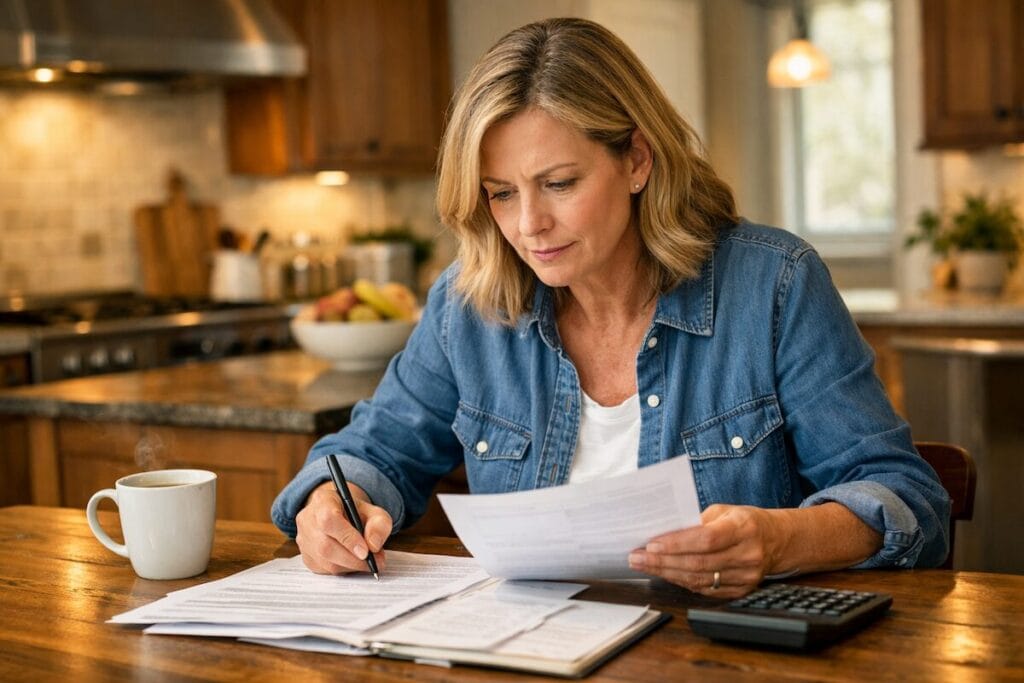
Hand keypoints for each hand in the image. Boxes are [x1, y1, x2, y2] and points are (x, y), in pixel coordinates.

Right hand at [295, 480, 392, 574]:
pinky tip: (354, 562)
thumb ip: (379, 525)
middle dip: (354, 559)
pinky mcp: (306, 557)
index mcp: (323, 500)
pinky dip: (344, 569)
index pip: (329, 519)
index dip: (347, 538)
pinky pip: (324, 570)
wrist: (341, 514)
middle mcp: (308, 519)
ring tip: (368, 561)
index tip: (366, 551)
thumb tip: (373, 546)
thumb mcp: (374, 512)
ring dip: (351, 566)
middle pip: (326, 545)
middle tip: (375, 561)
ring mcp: (303, 539)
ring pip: (325, 561)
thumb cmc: (357, 513)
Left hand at [628, 504, 783, 597]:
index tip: (651, 544)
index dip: (677, 543)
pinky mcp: (741, 591)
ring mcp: (746, 577)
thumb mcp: (725, 511)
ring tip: (644, 565)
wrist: (777, 541)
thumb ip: (697, 521)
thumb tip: (664, 532)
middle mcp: (748, 555)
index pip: (706, 539)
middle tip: (637, 557)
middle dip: (662, 561)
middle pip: (698, 562)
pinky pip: (705, 589)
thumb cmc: (744, 521)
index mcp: (744, 528)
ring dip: (666, 573)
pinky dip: (681, 582)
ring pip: (699, 579)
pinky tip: (665, 574)